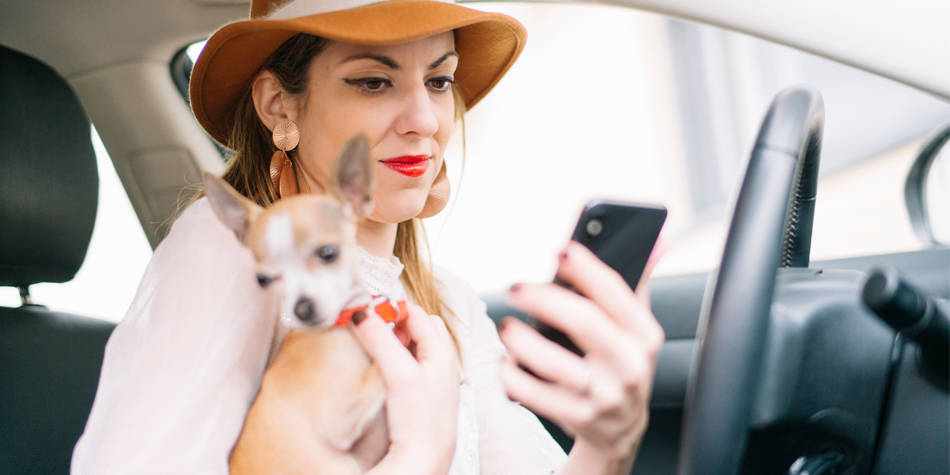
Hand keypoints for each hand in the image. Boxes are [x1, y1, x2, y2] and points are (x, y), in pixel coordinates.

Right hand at [349, 303, 459, 474]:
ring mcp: (433, 378)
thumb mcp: (399, 373)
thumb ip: (380, 340)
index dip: (392, 310)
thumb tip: (359, 313)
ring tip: (376, 354)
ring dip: (393, 343)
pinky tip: (383, 373)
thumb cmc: (421, 420)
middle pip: (416, 327)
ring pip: (411, 346)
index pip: (416, 312)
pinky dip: (395, 361)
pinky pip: (408, 365)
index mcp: (442, 350)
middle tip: (372, 335)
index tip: (367, 314)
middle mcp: (442, 361)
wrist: (424, 461)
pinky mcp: (422, 394)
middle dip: (393, 326)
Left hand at [498, 240, 666, 463]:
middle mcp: (631, 365)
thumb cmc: (619, 362)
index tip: (561, 250)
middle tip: (515, 288)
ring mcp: (607, 396)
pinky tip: (505, 363)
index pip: (617, 294)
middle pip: (585, 323)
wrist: (621, 428)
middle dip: (546, 300)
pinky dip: (515, 378)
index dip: (588, 269)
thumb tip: (658, 237)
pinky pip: (538, 397)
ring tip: (506, 326)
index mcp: (645, 334)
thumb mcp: (635, 328)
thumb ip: (638, 282)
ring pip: (558, 365)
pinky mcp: (581, 419)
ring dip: (524, 342)